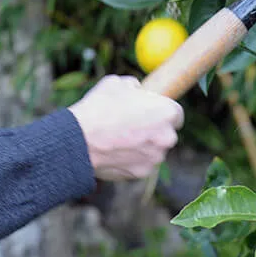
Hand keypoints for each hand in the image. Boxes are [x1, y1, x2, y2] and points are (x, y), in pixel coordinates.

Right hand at [68, 75, 183, 180]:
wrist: (80, 140)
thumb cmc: (100, 107)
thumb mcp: (118, 83)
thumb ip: (135, 87)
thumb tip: (137, 90)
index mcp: (167, 113)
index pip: (176, 112)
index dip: (161, 110)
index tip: (150, 111)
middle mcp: (167, 138)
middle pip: (166, 133)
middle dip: (154, 129)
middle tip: (133, 124)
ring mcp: (155, 158)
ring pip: (153, 150)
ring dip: (143, 145)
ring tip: (119, 137)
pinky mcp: (142, 173)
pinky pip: (141, 163)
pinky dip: (132, 158)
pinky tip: (115, 150)